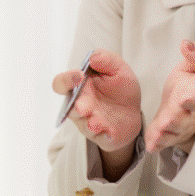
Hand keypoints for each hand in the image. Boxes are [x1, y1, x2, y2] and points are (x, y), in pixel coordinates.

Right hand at [52, 50, 142, 166]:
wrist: (132, 112)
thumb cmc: (119, 88)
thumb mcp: (118, 69)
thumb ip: (107, 60)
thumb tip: (93, 58)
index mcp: (80, 86)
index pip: (61, 83)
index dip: (66, 80)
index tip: (79, 75)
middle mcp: (80, 105)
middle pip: (70, 107)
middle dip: (77, 107)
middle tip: (84, 106)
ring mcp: (89, 122)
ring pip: (85, 125)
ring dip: (91, 123)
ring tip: (98, 121)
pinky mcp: (102, 135)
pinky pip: (101, 137)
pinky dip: (105, 135)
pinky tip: (110, 132)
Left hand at [145, 40, 194, 152]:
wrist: (186, 107)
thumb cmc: (188, 84)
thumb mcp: (193, 67)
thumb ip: (194, 54)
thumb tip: (186, 43)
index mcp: (194, 94)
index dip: (192, 98)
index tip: (186, 97)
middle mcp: (188, 113)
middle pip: (184, 118)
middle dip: (176, 119)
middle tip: (168, 120)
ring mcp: (178, 127)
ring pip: (173, 132)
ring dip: (165, 133)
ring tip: (158, 132)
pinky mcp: (167, 136)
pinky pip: (163, 142)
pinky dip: (158, 144)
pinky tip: (151, 145)